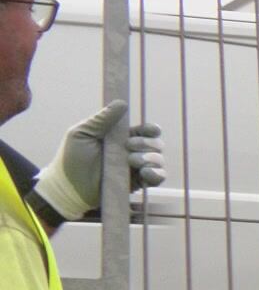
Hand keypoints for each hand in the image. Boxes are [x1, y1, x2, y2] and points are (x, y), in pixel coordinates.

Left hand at [31, 101, 166, 220]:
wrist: (68, 187)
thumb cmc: (71, 158)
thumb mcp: (82, 133)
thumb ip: (102, 119)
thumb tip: (122, 102)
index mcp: (122, 138)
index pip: (145, 131)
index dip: (151, 129)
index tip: (151, 130)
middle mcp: (133, 152)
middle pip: (156, 144)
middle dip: (146, 143)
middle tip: (128, 146)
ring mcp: (136, 169)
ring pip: (159, 159)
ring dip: (150, 158)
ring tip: (132, 161)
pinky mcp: (138, 184)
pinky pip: (158, 177)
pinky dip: (156, 173)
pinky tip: (145, 172)